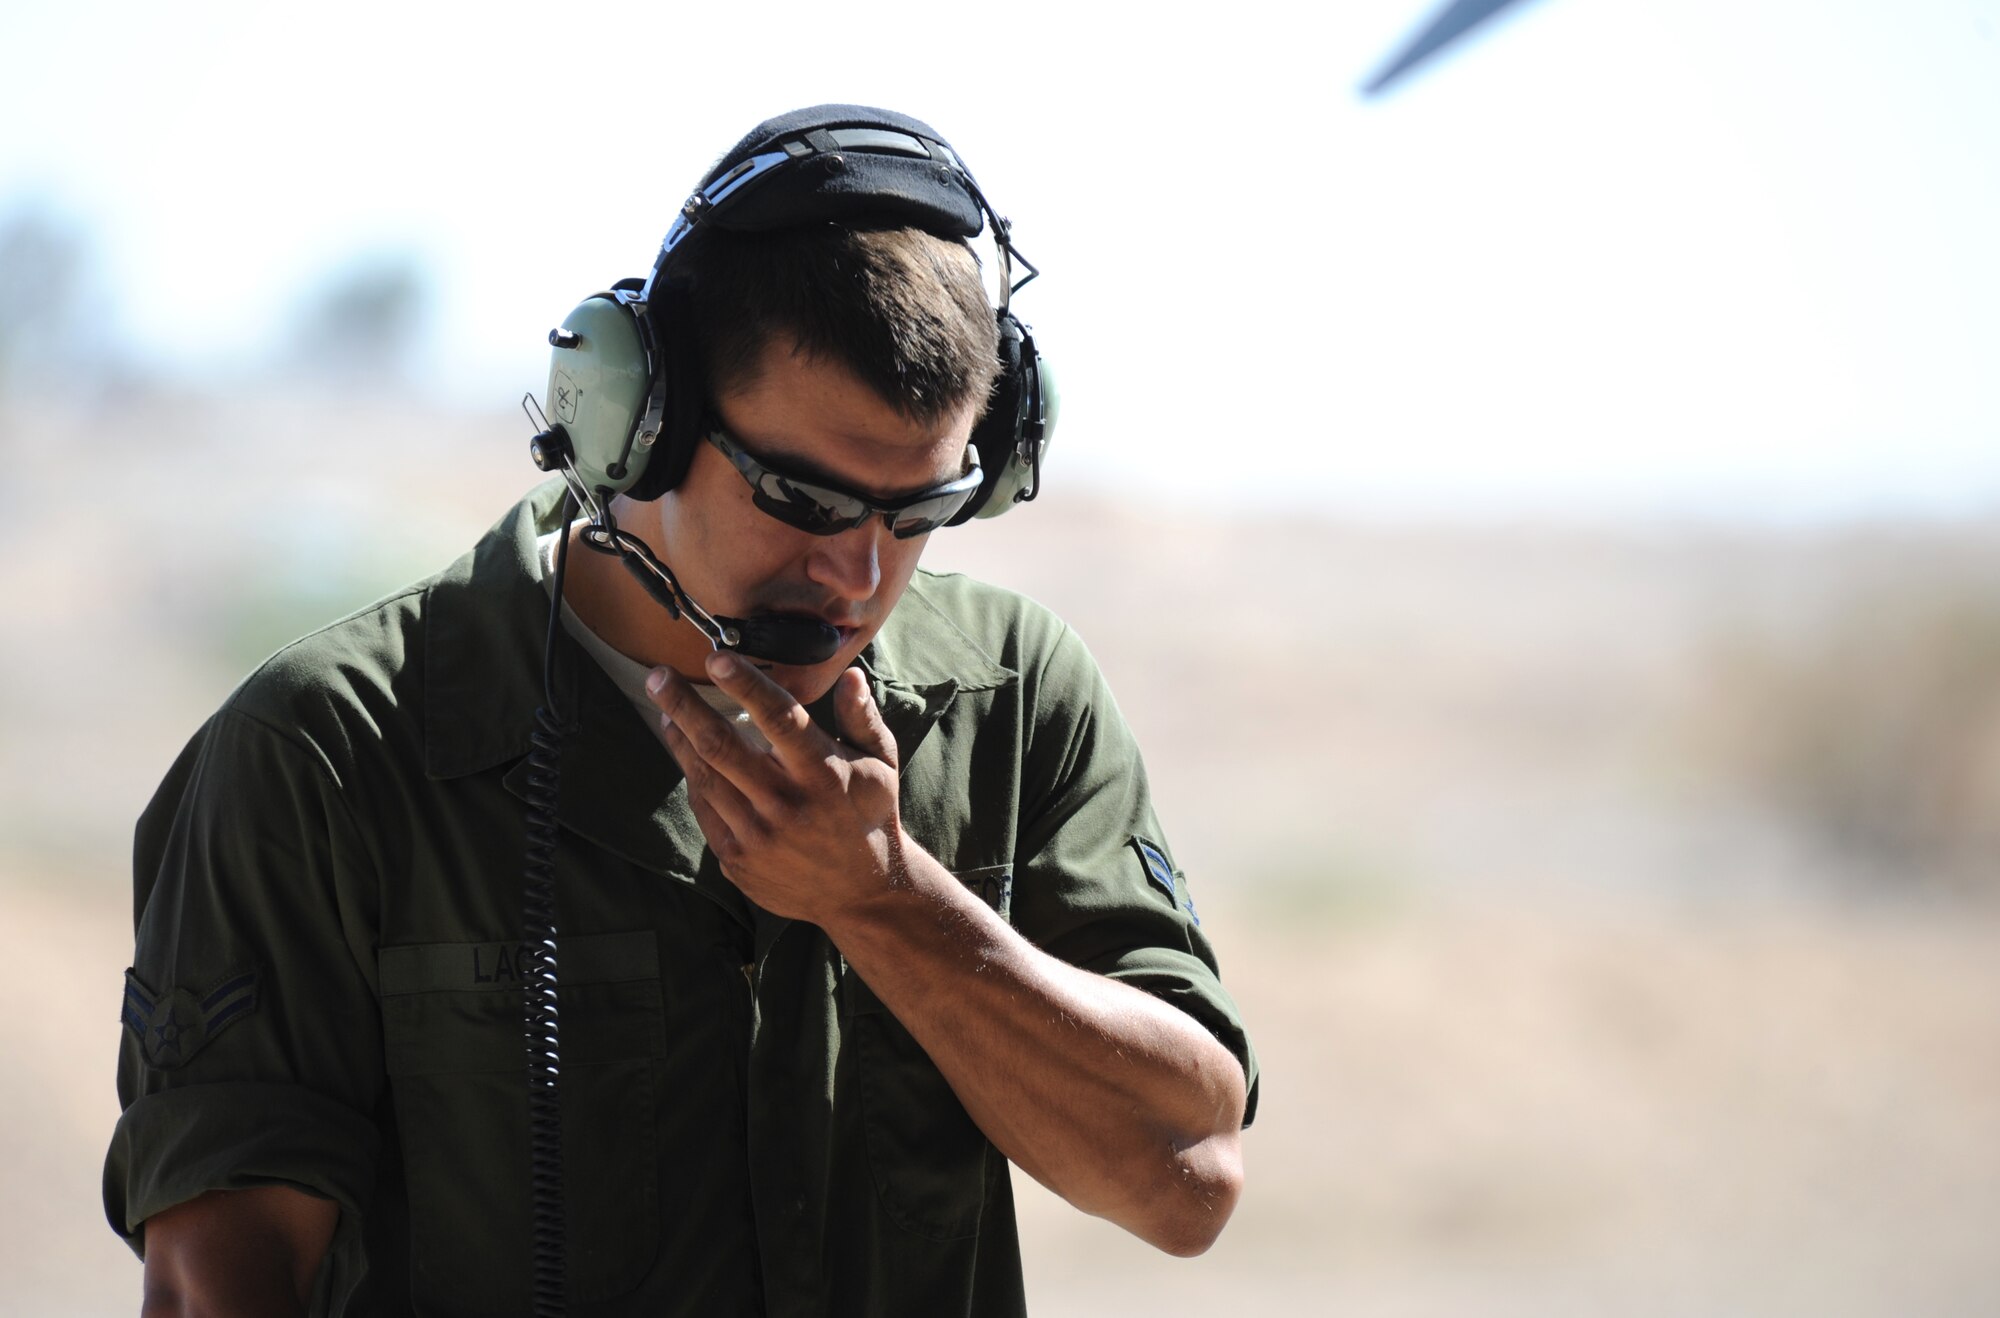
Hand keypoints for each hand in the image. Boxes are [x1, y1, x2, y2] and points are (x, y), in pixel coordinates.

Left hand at [647, 653, 904, 923]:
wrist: (861, 893)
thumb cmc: (870, 816)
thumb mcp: (880, 765)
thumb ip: (862, 718)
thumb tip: (849, 674)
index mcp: (823, 773)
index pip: (778, 718)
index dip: (745, 685)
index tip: (716, 657)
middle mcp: (787, 803)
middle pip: (721, 745)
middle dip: (684, 705)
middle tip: (659, 676)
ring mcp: (758, 834)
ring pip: (705, 776)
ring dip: (679, 739)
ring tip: (665, 712)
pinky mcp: (738, 859)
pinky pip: (705, 809)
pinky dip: (694, 778)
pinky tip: (688, 756)